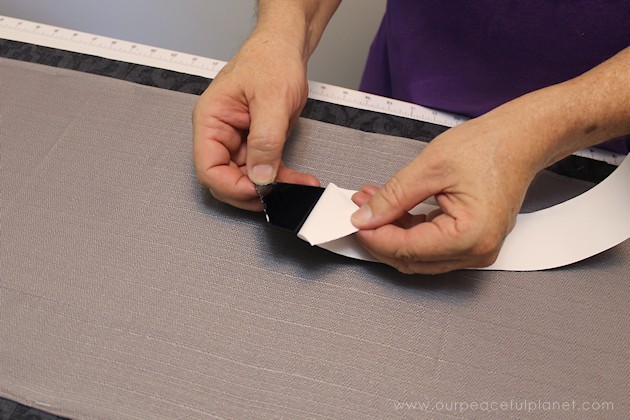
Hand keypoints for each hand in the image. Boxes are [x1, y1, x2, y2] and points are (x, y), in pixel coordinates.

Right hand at [193, 34, 318, 210]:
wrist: (286, 48)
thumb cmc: (270, 59)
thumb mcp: (272, 99)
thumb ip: (265, 140)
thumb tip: (260, 176)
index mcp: (211, 120)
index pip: (209, 168)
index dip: (232, 186)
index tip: (258, 191)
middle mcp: (220, 134)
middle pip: (226, 180)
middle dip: (253, 192)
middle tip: (281, 195)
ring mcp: (239, 141)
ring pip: (249, 179)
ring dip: (274, 188)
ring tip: (299, 186)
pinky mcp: (257, 143)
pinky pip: (266, 169)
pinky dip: (283, 178)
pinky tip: (299, 180)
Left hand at [350, 111, 540, 273]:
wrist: (520, 139)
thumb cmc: (490, 147)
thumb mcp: (429, 167)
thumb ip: (393, 197)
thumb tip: (366, 217)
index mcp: (470, 236)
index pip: (406, 249)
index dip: (374, 236)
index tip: (352, 221)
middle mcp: (477, 251)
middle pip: (411, 258)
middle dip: (379, 236)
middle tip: (358, 212)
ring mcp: (476, 250)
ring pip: (418, 254)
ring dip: (391, 232)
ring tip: (371, 203)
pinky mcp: (472, 242)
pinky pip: (431, 245)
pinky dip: (408, 229)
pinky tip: (393, 209)